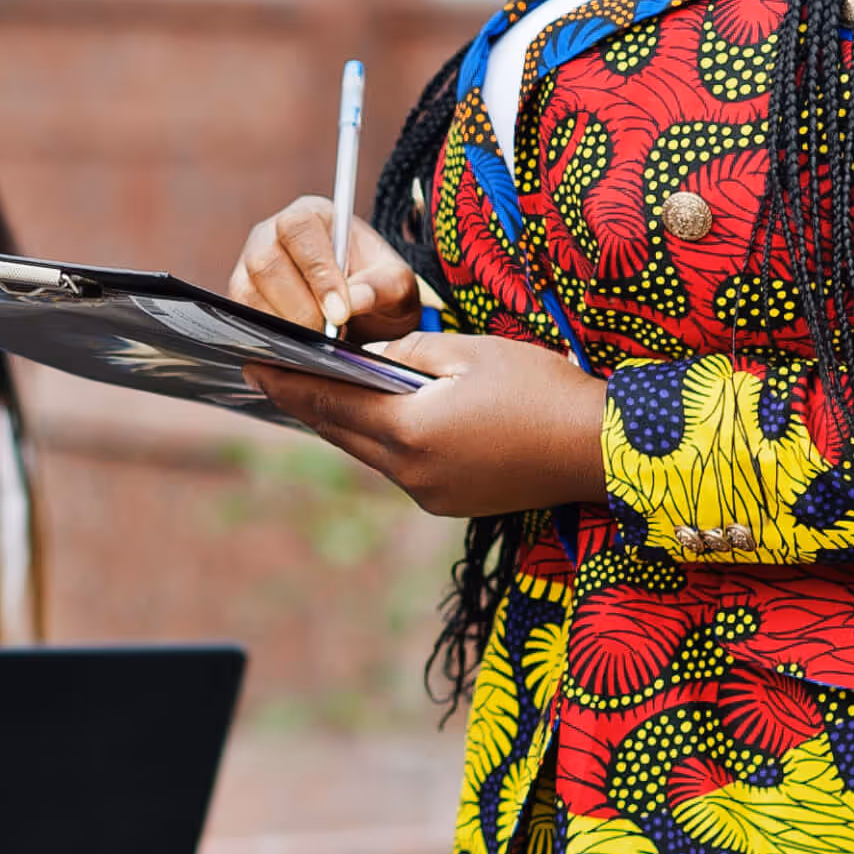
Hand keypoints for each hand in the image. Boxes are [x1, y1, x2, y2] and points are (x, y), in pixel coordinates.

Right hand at [229, 198, 425, 342]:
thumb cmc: (378, 288)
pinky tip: (298, 347)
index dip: (317, 272)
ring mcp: (249, 265)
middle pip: (265, 262)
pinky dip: (269, 336)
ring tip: (318, 343)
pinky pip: (242, 317)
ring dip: (283, 325)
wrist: (365, 312)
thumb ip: (382, 286)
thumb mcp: (397, 285)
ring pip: (248, 294)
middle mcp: (272, 233)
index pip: (300, 230)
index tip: (339, 313)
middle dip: (299, 307)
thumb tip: (354, 299)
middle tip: (328, 336)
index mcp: (313, 215)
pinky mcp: (242, 297)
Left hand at [245, 330, 609, 518]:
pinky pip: (399, 466)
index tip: (251, 365)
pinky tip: (382, 417)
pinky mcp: (449, 503)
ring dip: (346, 422)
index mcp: (409, 431)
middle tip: (274, 374)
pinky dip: (382, 440)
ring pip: (368, 452)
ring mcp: (429, 494)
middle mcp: (410, 472)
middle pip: (341, 433)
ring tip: (323, 389)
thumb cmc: (540, 389)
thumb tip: (370, 356)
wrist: (602, 449)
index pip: (329, 403)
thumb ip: (408, 351)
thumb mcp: (469, 351)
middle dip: (308, 402)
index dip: (286, 384)